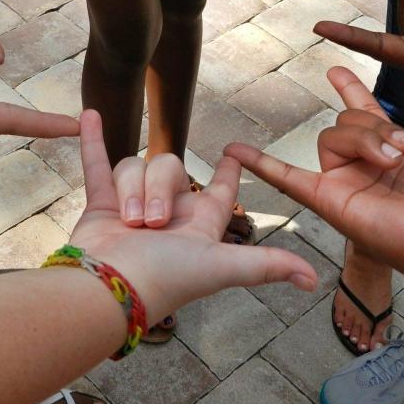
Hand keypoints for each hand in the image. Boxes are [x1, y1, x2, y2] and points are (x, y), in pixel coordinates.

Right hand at [68, 110, 316, 324]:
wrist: (109, 287)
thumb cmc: (165, 278)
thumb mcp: (220, 267)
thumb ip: (264, 265)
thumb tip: (314, 280)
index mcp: (198, 225)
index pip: (220, 191)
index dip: (231, 173)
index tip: (236, 152)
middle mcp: (167, 214)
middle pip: (170, 167)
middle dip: (159, 188)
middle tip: (152, 222)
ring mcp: (130, 206)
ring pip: (137, 166)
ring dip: (131, 189)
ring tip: (126, 220)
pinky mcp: (100, 204)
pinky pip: (98, 164)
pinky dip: (94, 142)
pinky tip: (90, 116)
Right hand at [226, 67, 403, 289]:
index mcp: (390, 153)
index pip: (362, 114)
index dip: (349, 89)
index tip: (336, 71)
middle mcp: (363, 168)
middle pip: (346, 123)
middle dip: (376, 126)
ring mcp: (344, 184)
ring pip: (331, 137)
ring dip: (363, 140)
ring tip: (392, 161)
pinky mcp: (329, 200)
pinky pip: (287, 178)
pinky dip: (259, 165)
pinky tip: (234, 151)